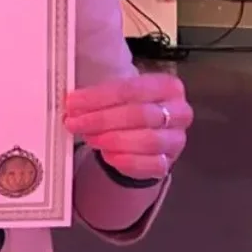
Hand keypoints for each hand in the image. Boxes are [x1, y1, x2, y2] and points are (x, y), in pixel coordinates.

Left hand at [64, 72, 191, 182]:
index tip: (72, 103)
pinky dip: (125, 160)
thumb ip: (100, 97)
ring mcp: (176, 139)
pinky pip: (148, 164)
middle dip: (101, 119)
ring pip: (146, 140)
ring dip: (111, 139)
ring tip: (89, 137)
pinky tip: (106, 155)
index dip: (98, 97)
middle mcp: (179, 112)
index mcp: (168, 86)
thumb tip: (72, 104)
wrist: (145, 137)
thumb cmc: (131, 110)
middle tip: (75, 122)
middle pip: (138, 115)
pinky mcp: (168, 163)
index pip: (130, 89)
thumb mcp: (119, 96)